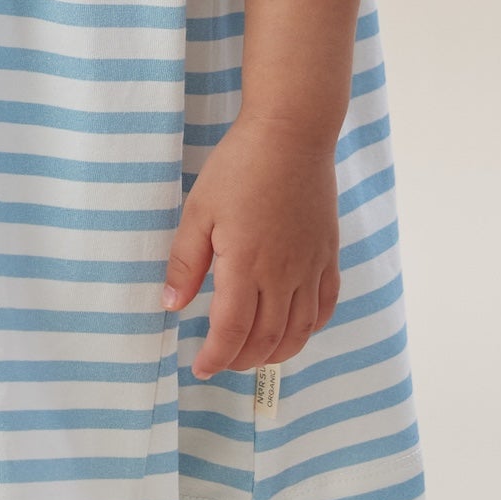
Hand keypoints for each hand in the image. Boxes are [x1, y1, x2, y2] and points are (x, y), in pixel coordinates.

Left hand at [163, 115, 342, 382]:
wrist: (292, 133)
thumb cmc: (240, 166)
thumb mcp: (198, 211)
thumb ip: (185, 262)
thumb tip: (172, 304)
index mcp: (246, 265)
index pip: (232, 332)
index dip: (215, 357)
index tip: (200, 367)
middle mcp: (283, 273)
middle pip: (266, 340)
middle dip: (241, 361)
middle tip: (221, 361)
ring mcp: (311, 265)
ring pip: (300, 331)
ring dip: (276, 353)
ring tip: (253, 356)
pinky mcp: (328, 253)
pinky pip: (326, 305)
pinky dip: (311, 328)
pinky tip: (294, 330)